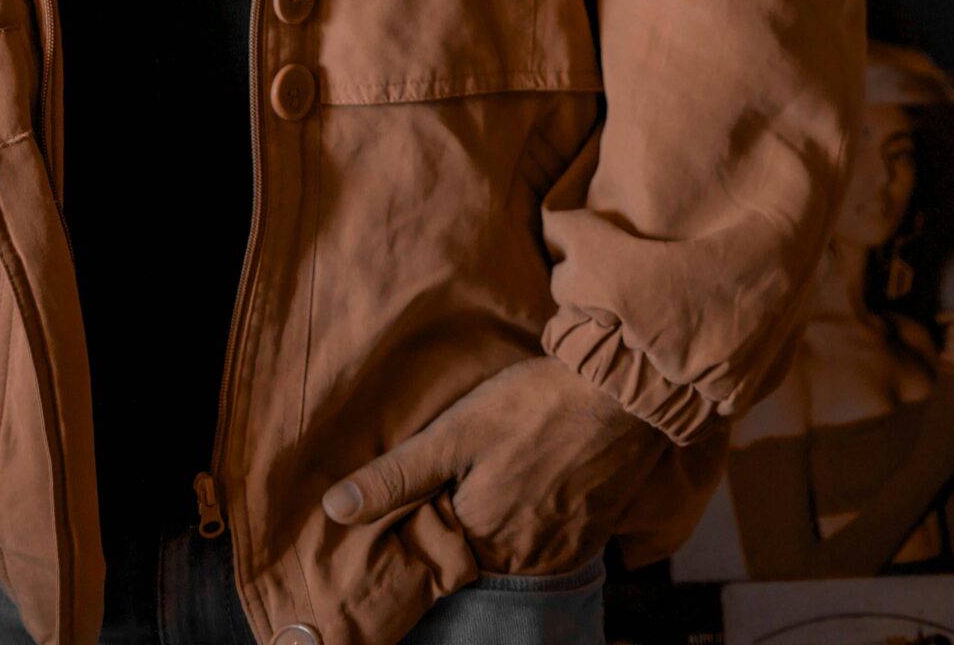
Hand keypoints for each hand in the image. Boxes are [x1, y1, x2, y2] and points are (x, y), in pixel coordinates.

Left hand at [322, 357, 666, 579]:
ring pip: (510, 548)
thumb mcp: (454, 432)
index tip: (423, 494)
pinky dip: (533, 521)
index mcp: (480, 538)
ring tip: (499, 476)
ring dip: (498, 522)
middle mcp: (521, 559)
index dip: (423, 523)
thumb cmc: (532, 405)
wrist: (619, 394)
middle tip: (463, 477)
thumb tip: (334, 510)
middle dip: (461, 522)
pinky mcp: (590, 536)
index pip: (434, 551)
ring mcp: (560, 553)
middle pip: (474, 551)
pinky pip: (548, 543)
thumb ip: (396, 476)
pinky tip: (531, 482)